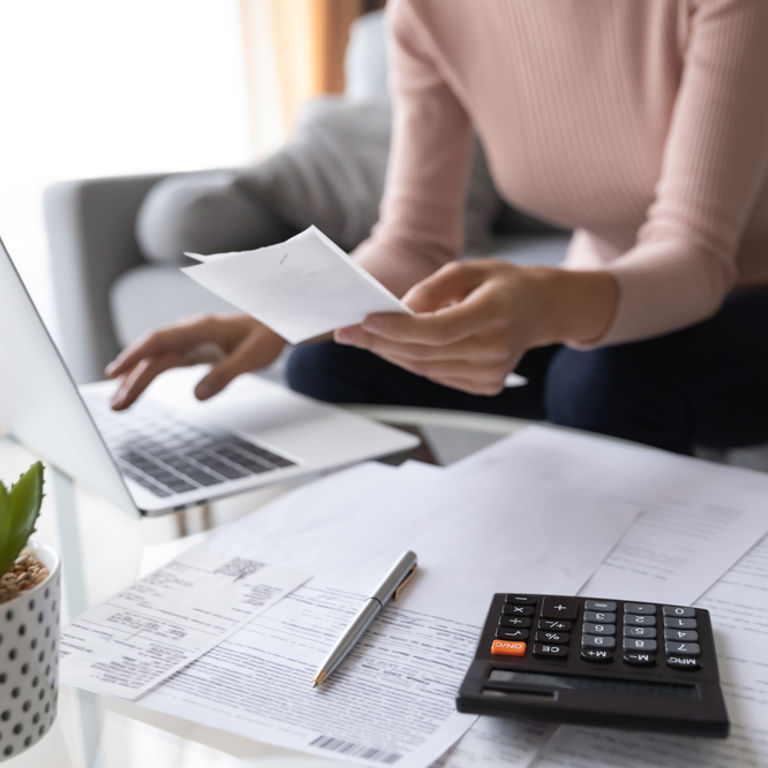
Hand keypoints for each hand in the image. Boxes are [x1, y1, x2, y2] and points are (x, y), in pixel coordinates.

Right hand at [105, 314, 285, 409]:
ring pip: (155, 358)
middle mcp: (190, 331)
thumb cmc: (267, 336)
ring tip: (117, 403)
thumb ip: (226, 374)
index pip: (160, 340)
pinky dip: (148, 374)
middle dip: (131, 377)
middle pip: (153, 353)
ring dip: (135, 378)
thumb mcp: (253, 357)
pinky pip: (165, 361)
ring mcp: (190, 339)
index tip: (116, 373)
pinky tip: (133, 386)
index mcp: (202, 328)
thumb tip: (197, 395)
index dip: (135, 355)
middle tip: (115, 405)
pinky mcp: (193, 348)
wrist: (277, 323)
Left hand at [334, 260, 544, 395]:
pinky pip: (438, 375)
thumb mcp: (470, 269)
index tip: (364, 321)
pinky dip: (413, 361)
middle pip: (425, 353)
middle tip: (347, 332)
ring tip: (365, 338)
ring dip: (392, 354)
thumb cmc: (501, 284)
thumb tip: (400, 310)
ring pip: (426, 368)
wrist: (540, 310)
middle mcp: (496, 348)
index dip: (397, 329)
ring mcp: (493, 372)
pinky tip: (397, 347)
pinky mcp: (487, 385)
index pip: (437, 330)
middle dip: (380, 342)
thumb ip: (433, 287)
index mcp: (495, 313)